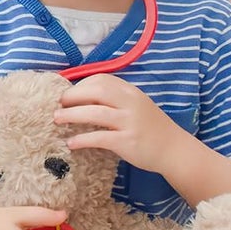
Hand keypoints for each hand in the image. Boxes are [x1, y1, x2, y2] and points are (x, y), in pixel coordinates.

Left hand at [54, 75, 179, 172]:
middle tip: (58, 105)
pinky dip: (82, 139)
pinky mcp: (128, 141)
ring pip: (95, 113)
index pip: (101, 80)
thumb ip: (114, 100)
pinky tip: (71, 143)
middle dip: (72, 96)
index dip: (81, 86)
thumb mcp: (135, 106)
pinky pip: (100, 137)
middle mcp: (131, 103)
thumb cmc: (150, 128)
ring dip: (71, 115)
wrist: (174, 150)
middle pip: (96, 91)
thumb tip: (80, 98)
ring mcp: (130, 122)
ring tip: (56, 120)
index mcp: (131, 92)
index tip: (69, 95)